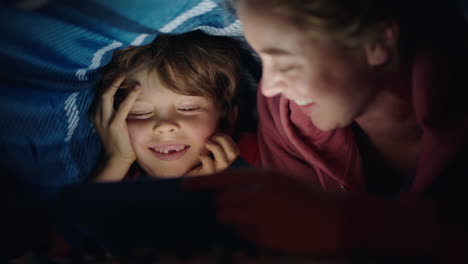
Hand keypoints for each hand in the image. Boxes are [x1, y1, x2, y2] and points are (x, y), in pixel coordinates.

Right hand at [93, 75, 140, 164]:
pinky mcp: (115, 124)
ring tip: (124, 72)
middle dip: (109, 77)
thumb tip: (124, 97)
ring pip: (107, 95)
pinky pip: (122, 106)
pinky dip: (130, 95)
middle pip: (100, 90)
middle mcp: (97, 114)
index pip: (99, 92)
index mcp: (96, 113)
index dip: (106, 80)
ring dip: (116, 82)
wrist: (116, 158)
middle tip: (120, 68)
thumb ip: (115, 110)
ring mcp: (104, 119)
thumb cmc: (118, 140)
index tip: (115, 70)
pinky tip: (137, 87)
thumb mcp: (113, 123)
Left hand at [183, 169, 352, 255]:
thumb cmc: (310, 198)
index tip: (184, 186)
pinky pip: (246, 237)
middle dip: (221, 209)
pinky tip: (270, 232)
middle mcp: (257, 194)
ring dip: (235, 223)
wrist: (337, 219)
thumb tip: (230, 194)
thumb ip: (256, 185)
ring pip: (231, 221)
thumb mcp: (282, 182)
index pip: (222, 179)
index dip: (201, 183)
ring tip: (257, 222)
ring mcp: (261, 217)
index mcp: (263, 177)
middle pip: (222, 204)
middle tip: (231, 212)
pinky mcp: (266, 237)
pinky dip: (250, 235)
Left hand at [185, 133, 239, 176]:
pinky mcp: (204, 175)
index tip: (215, 134)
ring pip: (225, 162)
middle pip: (234, 153)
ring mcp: (215, 171)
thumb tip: (221, 123)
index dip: (228, 139)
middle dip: (224, 141)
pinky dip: (205, 157)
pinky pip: (210, 167)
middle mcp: (222, 165)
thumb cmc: (194, 153)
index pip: (236, 150)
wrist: (182, 168)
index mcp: (224, 157)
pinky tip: (199, 154)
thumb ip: (213, 137)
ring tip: (206, 144)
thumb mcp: (206, 143)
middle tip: (211, 138)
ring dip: (215, 148)